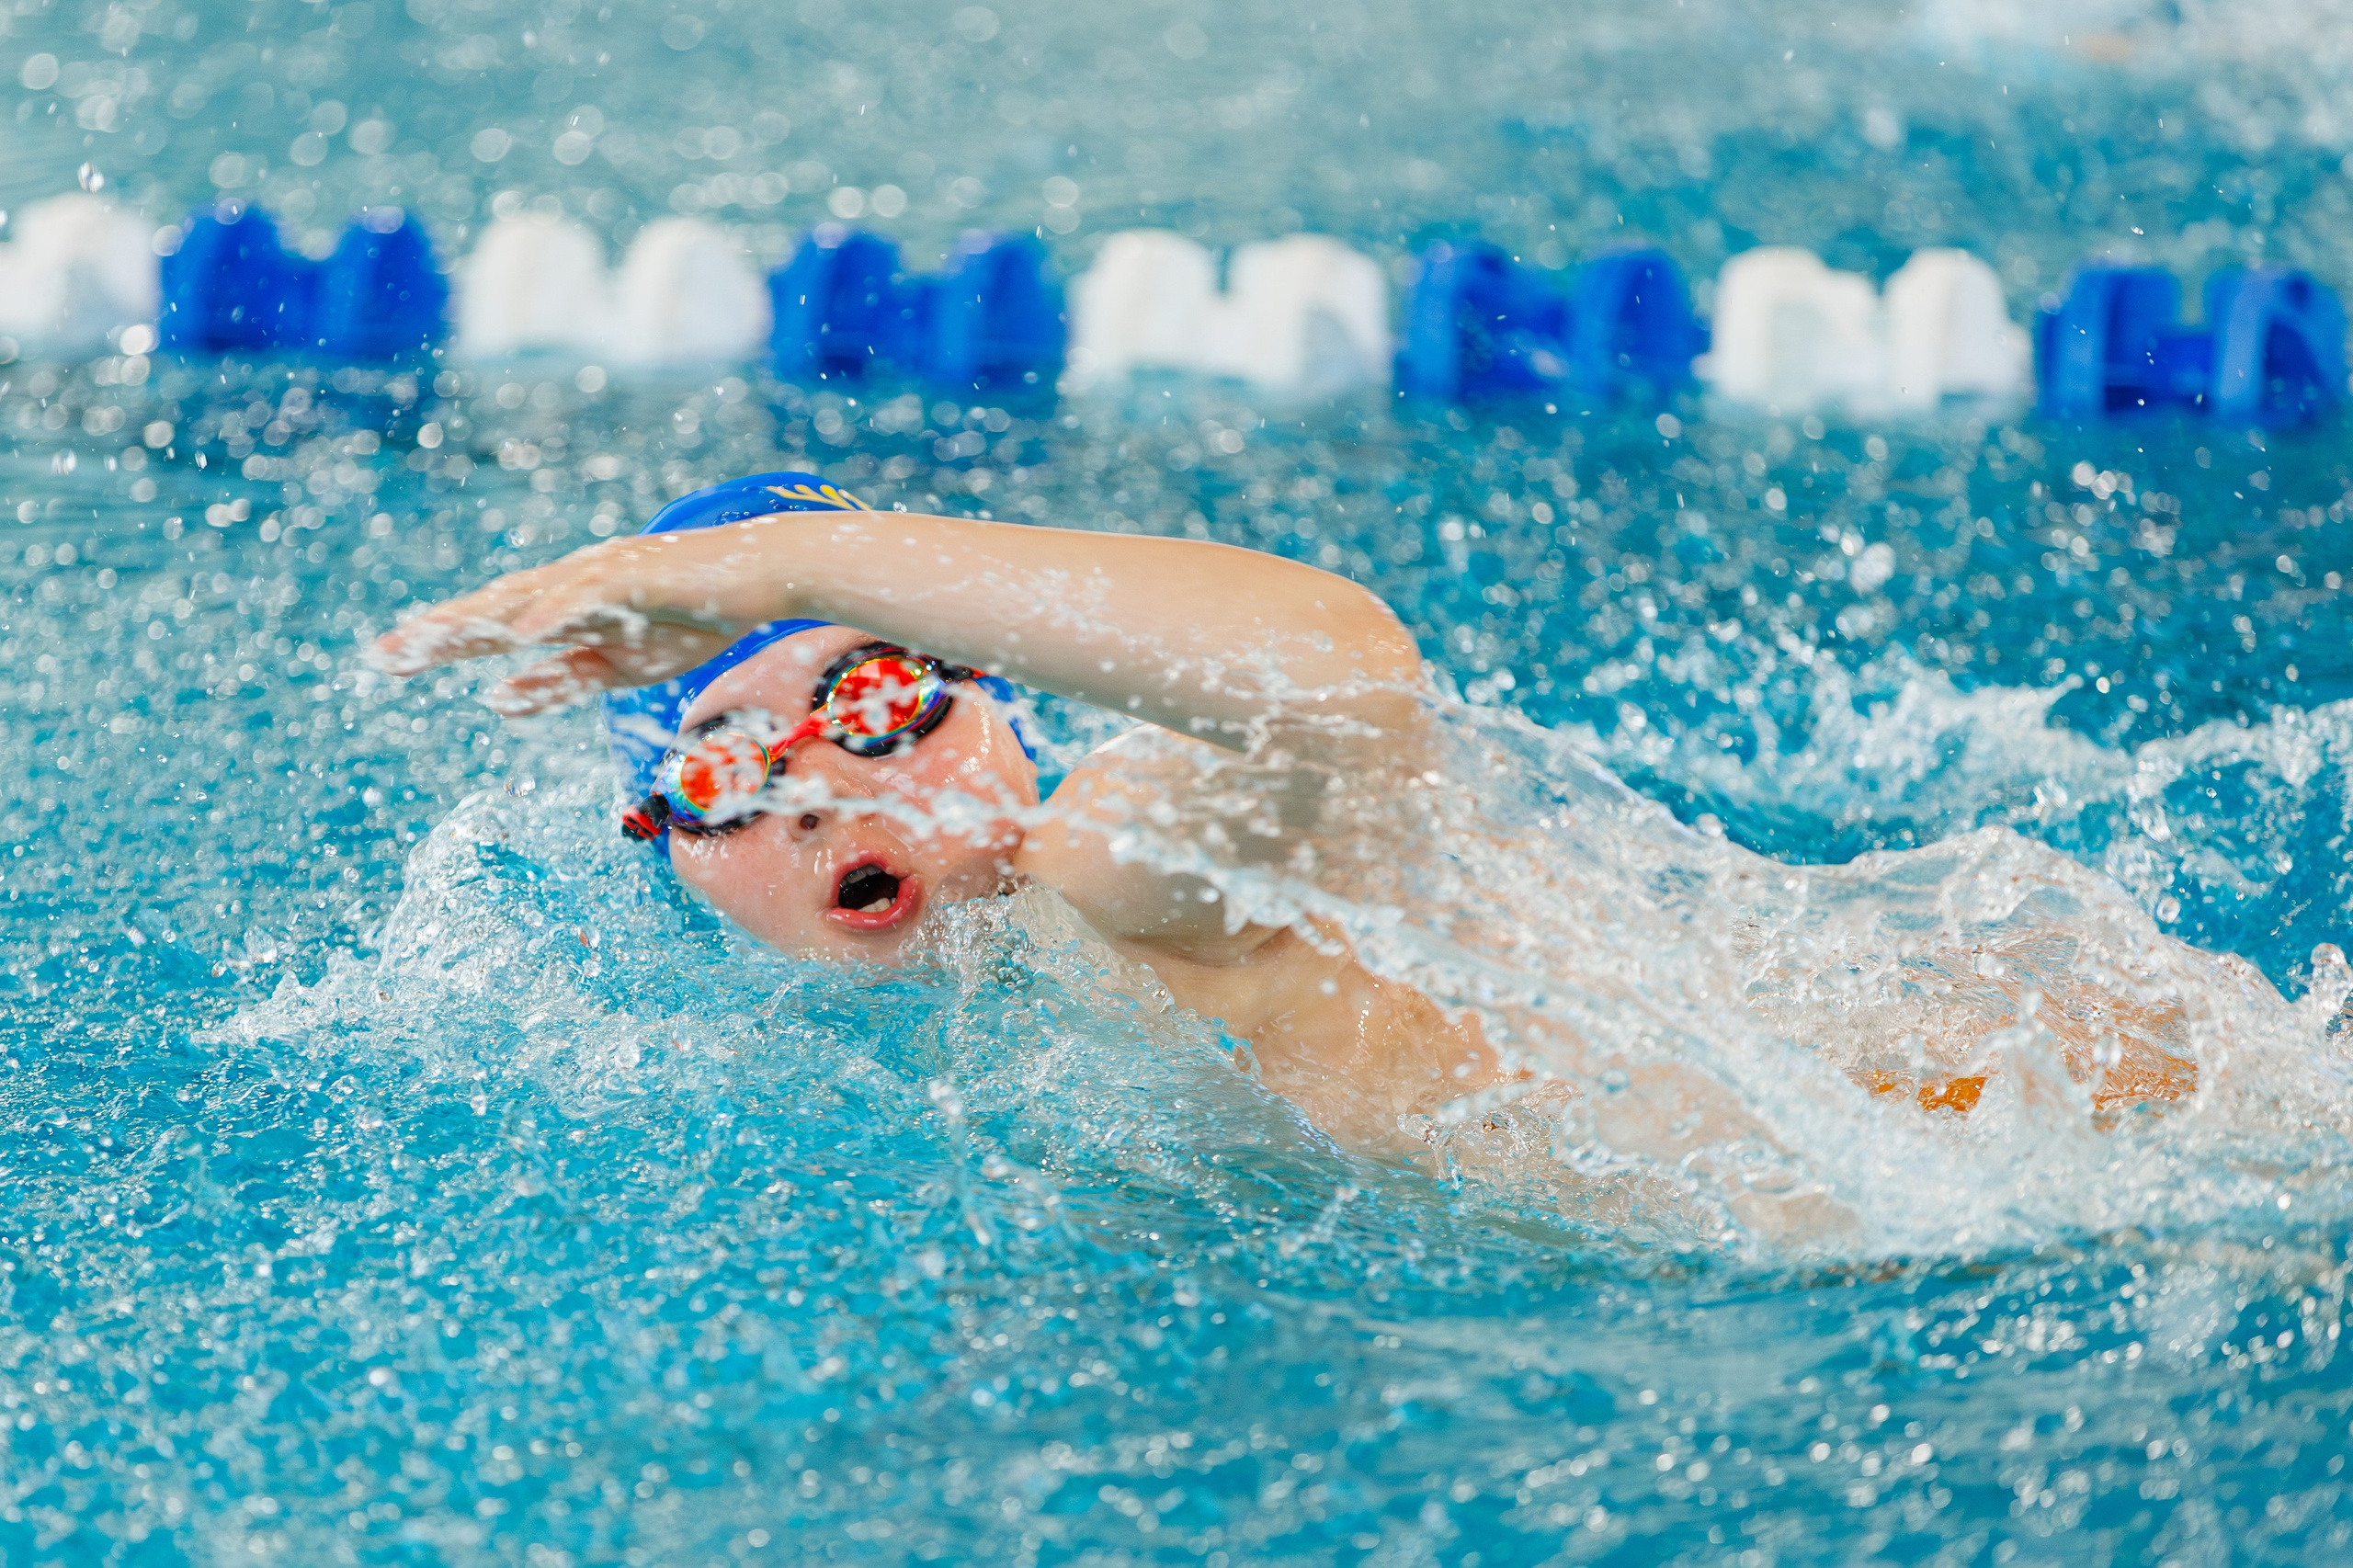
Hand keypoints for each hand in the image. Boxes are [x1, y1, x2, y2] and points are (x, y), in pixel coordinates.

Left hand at [367, 522, 795, 712]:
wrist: (761, 577)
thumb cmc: (692, 618)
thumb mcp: (617, 666)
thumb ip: (558, 681)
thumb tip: (494, 701)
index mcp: (564, 608)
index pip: (492, 627)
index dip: (441, 643)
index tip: (389, 660)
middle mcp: (570, 583)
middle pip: (495, 609)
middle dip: (441, 632)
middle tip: (383, 655)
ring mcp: (600, 574)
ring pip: (528, 597)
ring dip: (479, 619)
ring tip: (432, 639)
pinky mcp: (636, 575)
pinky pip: (587, 598)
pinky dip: (552, 613)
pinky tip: (519, 633)